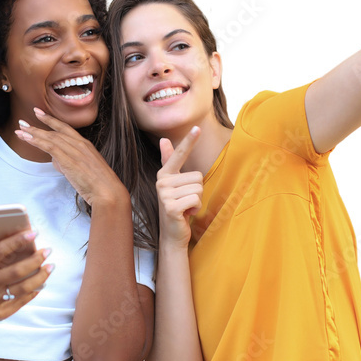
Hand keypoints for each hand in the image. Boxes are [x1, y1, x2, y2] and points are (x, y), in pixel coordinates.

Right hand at [0, 230, 51, 321]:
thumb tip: (15, 233)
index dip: (18, 241)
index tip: (34, 233)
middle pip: (15, 272)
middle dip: (35, 260)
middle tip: (47, 251)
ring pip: (22, 288)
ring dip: (40, 277)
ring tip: (50, 266)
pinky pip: (20, 301)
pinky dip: (33, 292)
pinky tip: (41, 283)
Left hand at [15, 108, 127, 206]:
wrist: (108, 192)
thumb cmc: (99, 184)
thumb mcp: (84, 169)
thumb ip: (69, 162)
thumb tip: (56, 161)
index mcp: (86, 145)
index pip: (65, 128)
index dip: (51, 120)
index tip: (40, 114)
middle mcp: (80, 144)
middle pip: (55, 131)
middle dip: (38, 125)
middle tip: (23, 122)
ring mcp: (74, 151)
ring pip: (50, 138)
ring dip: (33, 133)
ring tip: (20, 131)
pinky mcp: (69, 160)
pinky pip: (49, 147)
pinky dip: (37, 141)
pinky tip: (27, 139)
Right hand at [156, 127, 202, 247]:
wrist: (172, 233)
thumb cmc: (177, 206)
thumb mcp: (175, 184)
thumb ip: (169, 161)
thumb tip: (164, 139)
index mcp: (164, 175)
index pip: (179, 154)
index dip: (189, 141)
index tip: (197, 127)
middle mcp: (162, 182)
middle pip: (198, 176)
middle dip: (198, 190)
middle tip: (186, 201)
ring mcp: (165, 195)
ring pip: (199, 188)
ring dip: (197, 200)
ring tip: (186, 207)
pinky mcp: (171, 207)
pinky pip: (196, 199)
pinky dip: (196, 208)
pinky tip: (186, 214)